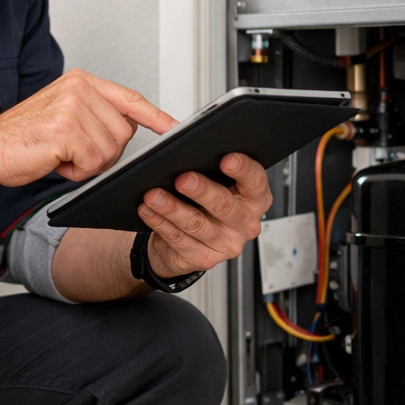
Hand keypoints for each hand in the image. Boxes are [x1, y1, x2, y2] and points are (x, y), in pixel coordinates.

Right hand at [0, 68, 177, 187]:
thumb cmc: (21, 139)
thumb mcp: (63, 114)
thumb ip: (94, 115)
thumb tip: (126, 130)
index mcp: (80, 81)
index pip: (130, 98)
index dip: (155, 116)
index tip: (173, 128)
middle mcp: (79, 88)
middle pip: (124, 132)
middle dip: (104, 153)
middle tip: (72, 152)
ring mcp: (74, 107)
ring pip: (110, 150)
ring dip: (88, 163)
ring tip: (59, 154)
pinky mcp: (68, 130)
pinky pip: (94, 162)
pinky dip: (76, 171)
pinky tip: (55, 160)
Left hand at [138, 153, 271, 277]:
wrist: (188, 241)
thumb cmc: (204, 203)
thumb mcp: (216, 183)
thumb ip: (212, 166)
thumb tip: (189, 145)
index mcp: (254, 199)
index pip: (256, 181)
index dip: (243, 169)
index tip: (226, 159)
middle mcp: (245, 223)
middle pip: (224, 205)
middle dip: (202, 191)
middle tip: (183, 179)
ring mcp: (225, 244)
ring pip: (197, 224)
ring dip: (173, 208)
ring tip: (154, 195)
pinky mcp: (203, 259)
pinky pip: (178, 239)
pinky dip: (160, 223)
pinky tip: (148, 211)